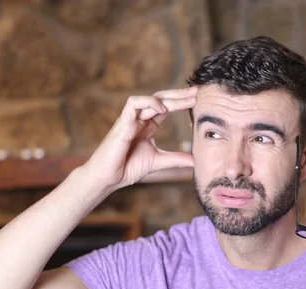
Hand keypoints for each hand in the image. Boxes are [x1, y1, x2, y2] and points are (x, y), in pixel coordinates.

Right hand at [81, 86, 197, 191]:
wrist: (108, 178)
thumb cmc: (128, 168)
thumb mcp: (159, 162)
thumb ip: (176, 159)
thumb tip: (196, 161)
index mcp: (147, 126)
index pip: (165, 108)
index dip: (180, 102)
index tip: (196, 100)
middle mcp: (139, 119)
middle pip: (160, 99)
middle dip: (178, 94)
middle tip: (196, 92)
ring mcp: (130, 119)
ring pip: (150, 98)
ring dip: (169, 97)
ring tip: (186, 100)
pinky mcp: (122, 122)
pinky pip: (133, 103)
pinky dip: (148, 102)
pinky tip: (162, 108)